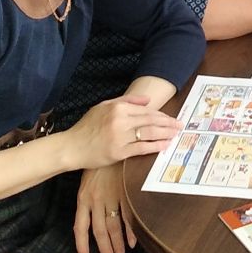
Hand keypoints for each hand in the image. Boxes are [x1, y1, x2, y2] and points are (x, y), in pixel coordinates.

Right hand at [65, 95, 180, 169]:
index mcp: (117, 108)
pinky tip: (164, 145)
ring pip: (149, 133)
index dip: (161, 115)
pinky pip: (142, 148)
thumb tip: (147, 100)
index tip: (170, 118)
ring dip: (165, 133)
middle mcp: (120, 120)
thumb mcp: (103, 106)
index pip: (146, 111)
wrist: (72, 146)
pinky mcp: (119, 152)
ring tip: (175, 134)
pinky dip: (155, 146)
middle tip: (180, 125)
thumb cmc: (87, 127)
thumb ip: (126, 101)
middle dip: (168, 123)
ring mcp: (120, 137)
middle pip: (151, 121)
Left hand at [73, 163, 136, 252]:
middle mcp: (96, 201)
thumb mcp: (90, 180)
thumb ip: (91, 198)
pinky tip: (133, 240)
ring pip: (113, 226)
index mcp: (84, 198)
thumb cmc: (100, 162)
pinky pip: (127, 217)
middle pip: (99, 231)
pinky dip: (131, 231)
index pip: (80, 226)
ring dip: (118, 242)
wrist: (113, 142)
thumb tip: (95, 215)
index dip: (82, 243)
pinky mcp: (123, 193)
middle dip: (105, 247)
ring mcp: (110, 198)